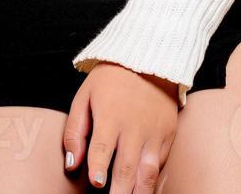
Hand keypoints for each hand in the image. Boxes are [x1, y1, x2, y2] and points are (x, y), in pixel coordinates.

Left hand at [64, 61, 179, 192]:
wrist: (148, 60)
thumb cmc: (111, 80)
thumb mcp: (84, 97)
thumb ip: (75, 131)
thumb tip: (72, 164)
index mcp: (110, 116)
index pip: (103, 148)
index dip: (99, 169)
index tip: (96, 185)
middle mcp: (134, 127)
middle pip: (127, 167)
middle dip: (120, 191)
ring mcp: (154, 132)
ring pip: (148, 171)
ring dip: (139, 192)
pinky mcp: (168, 134)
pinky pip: (160, 163)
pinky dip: (151, 179)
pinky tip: (142, 189)